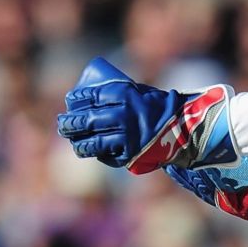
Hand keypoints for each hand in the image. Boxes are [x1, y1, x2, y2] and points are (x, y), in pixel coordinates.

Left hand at [55, 57, 236, 173]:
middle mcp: (124, 115)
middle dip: (71, 121)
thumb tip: (90, 97)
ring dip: (78, 141)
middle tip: (62, 122)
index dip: (78, 98)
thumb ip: (120, 95)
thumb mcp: (141, 92)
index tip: (71, 99)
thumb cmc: (159, 107)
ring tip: (70, 139)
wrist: (185, 128)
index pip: (93, 96)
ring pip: (93, 141)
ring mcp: (127, 136)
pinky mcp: (130, 153)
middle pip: (88, 118)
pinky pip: (106, 154)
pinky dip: (94, 152)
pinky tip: (85, 149)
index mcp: (126, 95)